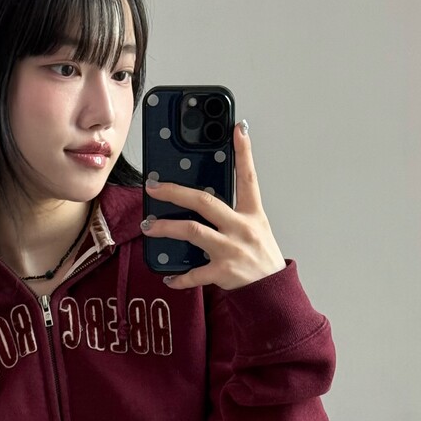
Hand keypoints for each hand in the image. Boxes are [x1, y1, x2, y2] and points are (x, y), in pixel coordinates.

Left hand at [141, 121, 286, 291]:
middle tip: (154, 187)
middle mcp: (241, 228)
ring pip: (192, 232)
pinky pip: (194, 273)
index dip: (244, 152)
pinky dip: (179, 277)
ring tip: (149, 226)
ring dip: (166, 228)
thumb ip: (234, 213)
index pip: (248, 177)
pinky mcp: (223, 272)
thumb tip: (204, 199)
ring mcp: (231, 249)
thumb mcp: (256, 228)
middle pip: (205, 202)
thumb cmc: (261, 257)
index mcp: (252, 214)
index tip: (238, 129)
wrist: (272, 291)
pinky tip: (168, 278)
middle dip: (175, 192)